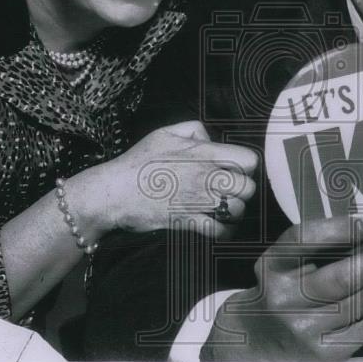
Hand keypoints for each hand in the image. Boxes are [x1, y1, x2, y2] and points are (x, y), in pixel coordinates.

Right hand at [68, 121, 257, 237]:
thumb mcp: (164, 133)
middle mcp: (205, 176)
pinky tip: (218, 227)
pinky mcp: (188, 221)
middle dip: (242, 190)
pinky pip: (220, 231)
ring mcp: (198, 200)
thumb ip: (193, 129)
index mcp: (203, 153)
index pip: (248, 159)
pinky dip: (223, 232)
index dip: (246, 166)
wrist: (113, 191)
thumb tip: (211, 138)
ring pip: (237, 210)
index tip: (236, 170)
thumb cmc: (137, 162)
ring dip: (233, 212)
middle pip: (248, 187)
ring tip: (223, 209)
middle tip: (230, 192)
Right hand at [204, 218, 362, 361]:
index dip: (338, 230)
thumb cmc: (279, 291)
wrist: (254, 344)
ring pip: (360, 302)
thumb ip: (314, 248)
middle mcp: (284, 300)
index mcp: (271, 268)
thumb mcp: (282, 264)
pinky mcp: (325, 354)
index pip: (303, 240)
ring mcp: (305, 331)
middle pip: (341, 278)